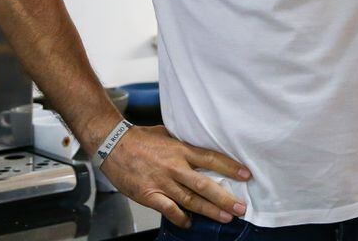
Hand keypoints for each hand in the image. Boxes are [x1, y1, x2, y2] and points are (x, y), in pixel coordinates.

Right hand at [100, 125, 251, 228]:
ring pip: (190, 200)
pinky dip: (180, 218)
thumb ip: (183, 143)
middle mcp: (174, 167)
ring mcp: (162, 182)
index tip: (245, 175)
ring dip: (209, 210)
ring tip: (225, 217)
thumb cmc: (139, 138)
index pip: (211, 159)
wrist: (112, 144)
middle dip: (224, 197)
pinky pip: (168, 210)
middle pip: (204, 184)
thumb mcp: (166, 134)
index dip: (230, 167)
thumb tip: (199, 144)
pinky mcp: (149, 195)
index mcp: (180, 150)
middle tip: (240, 207)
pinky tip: (190, 223)